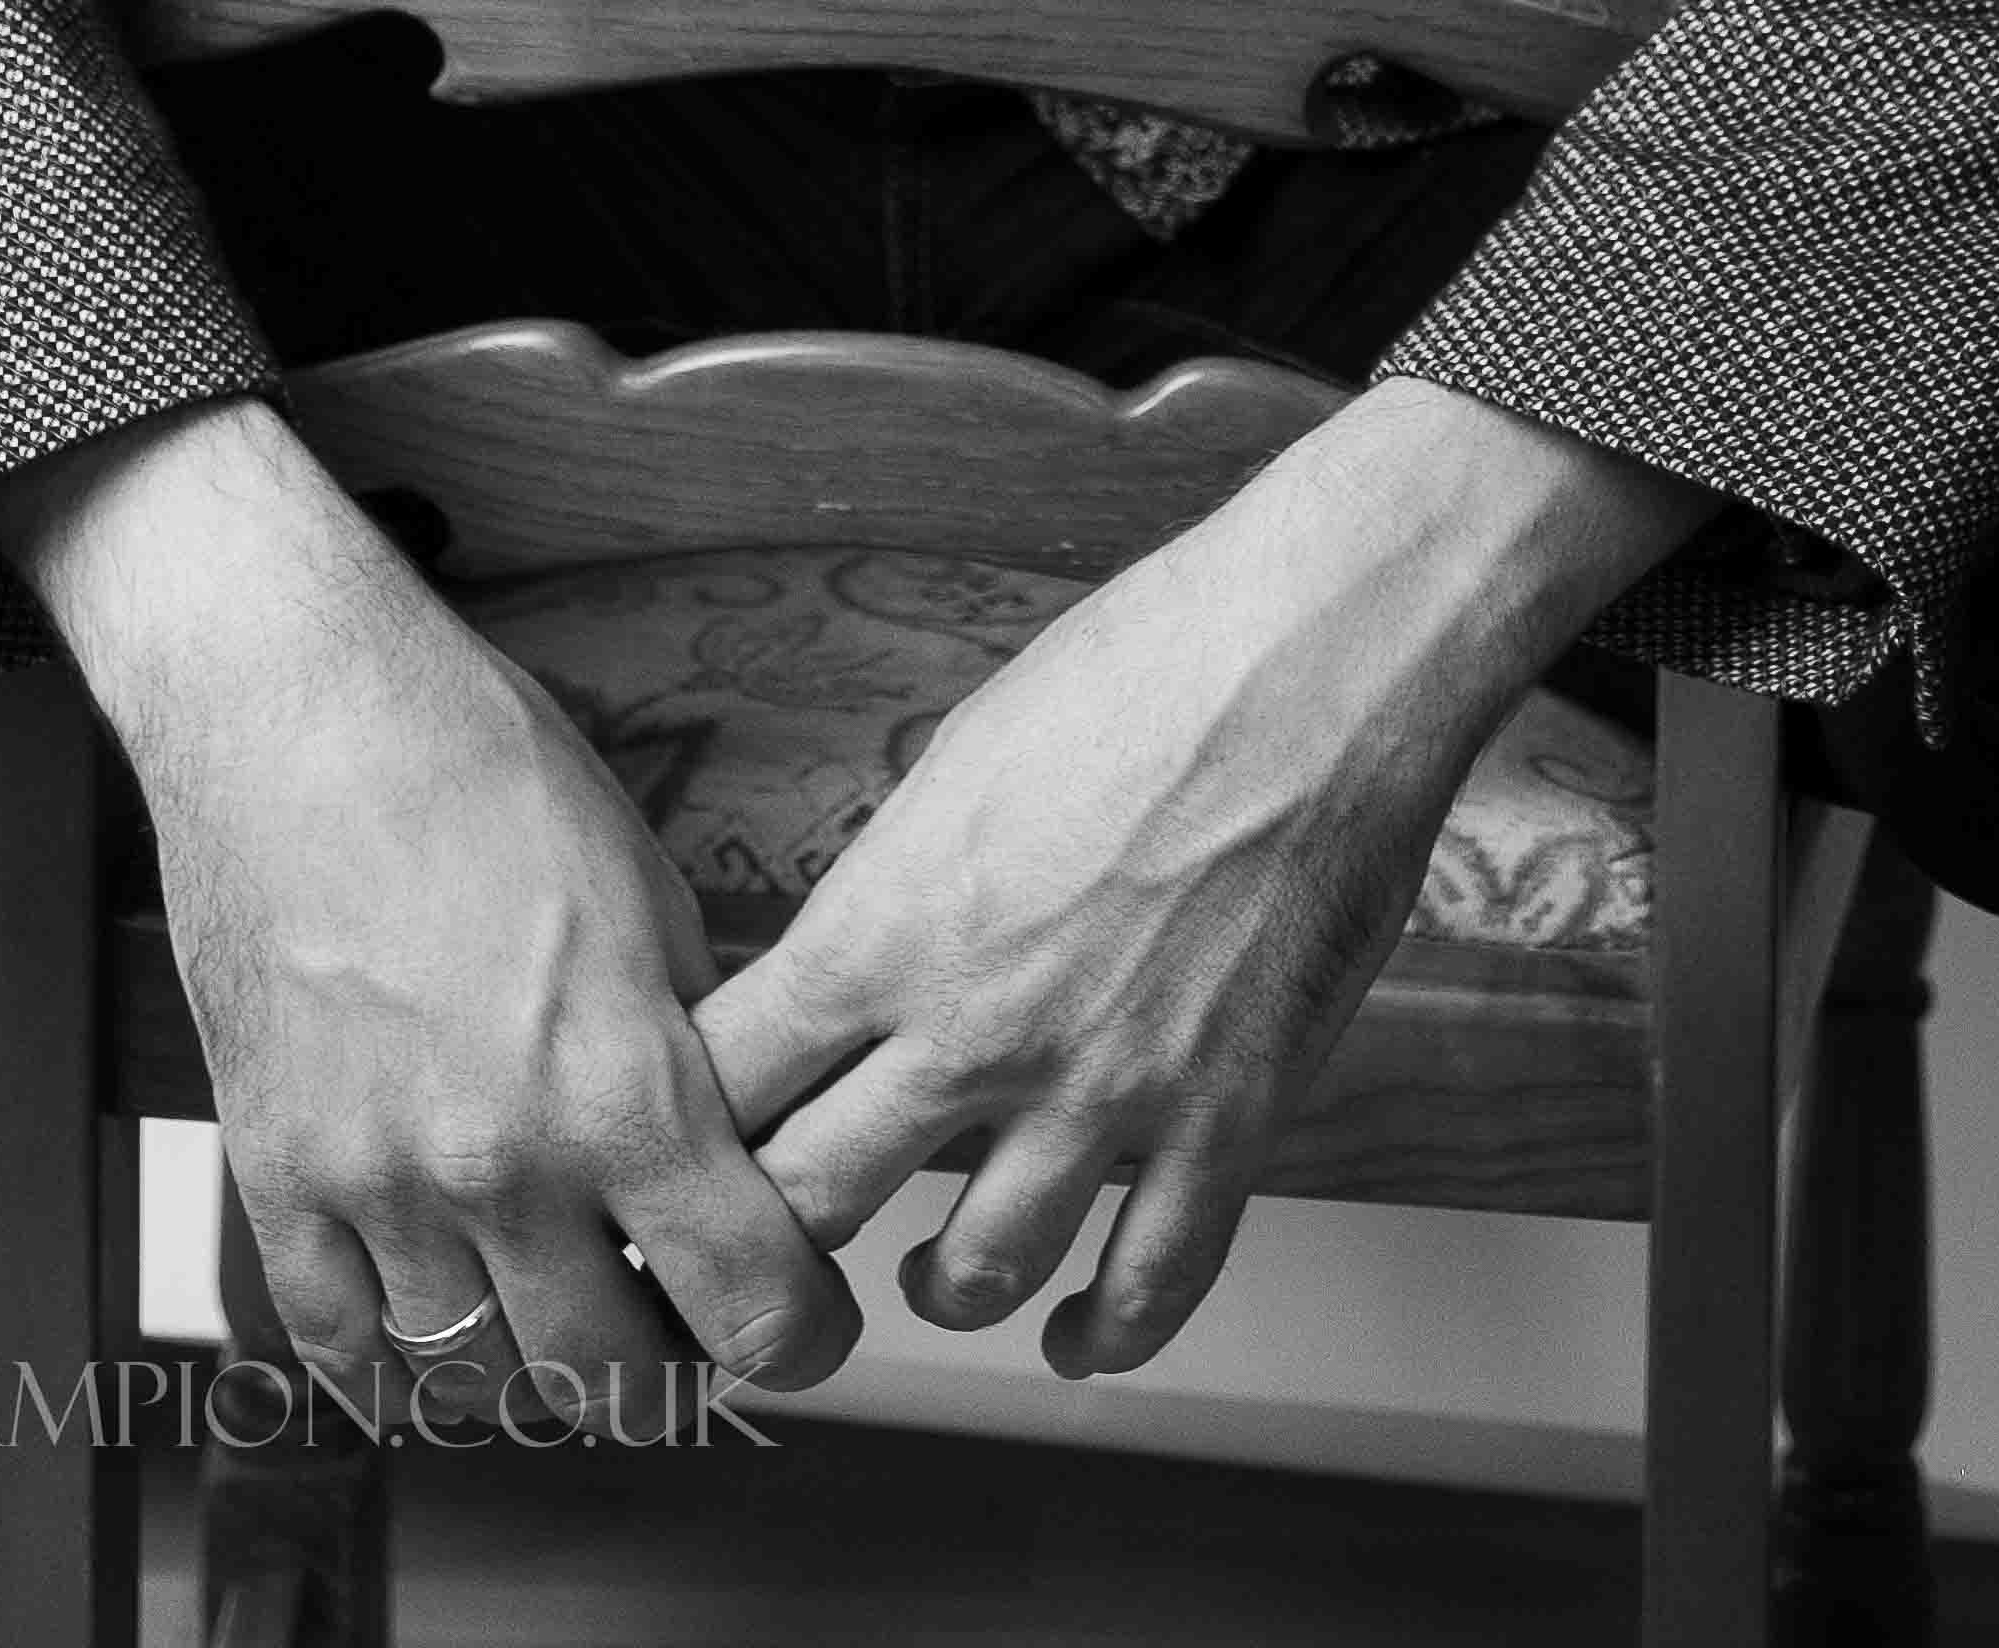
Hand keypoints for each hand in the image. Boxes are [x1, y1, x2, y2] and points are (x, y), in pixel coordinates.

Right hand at [0, 396, 859, 1424]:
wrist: (297, 707)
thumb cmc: (478, 766)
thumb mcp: (647, 892)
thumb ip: (693, 1049)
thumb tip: (736, 1159)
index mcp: (624, 1086)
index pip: (755, 1305)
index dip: (803, 1331)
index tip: (805, 1320)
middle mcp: (503, 1162)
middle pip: (613, 1383)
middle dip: (668, 1369)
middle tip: (677, 1322)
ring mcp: (378, 1180)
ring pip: (481, 1380)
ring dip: (535, 1364)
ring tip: (559, 1308)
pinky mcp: (275, 1170)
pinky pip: (342, 1347)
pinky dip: (400, 1366)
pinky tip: (437, 1330)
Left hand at [693, 380, 1705, 1376]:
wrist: (1314, 662)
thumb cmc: (1142, 668)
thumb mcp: (959, 760)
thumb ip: (900, 892)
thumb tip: (862, 969)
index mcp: (888, 924)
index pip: (726, 1084)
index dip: (686, 1133)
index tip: (684, 1152)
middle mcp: (974, 1030)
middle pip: (809, 1204)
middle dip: (776, 1235)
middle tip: (777, 1241)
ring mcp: (1103, 1091)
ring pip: (972, 1274)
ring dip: (937, 1287)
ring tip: (928, 1274)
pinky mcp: (1224, 1121)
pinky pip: (1148, 1286)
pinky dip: (1102, 1336)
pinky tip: (1076, 1337)